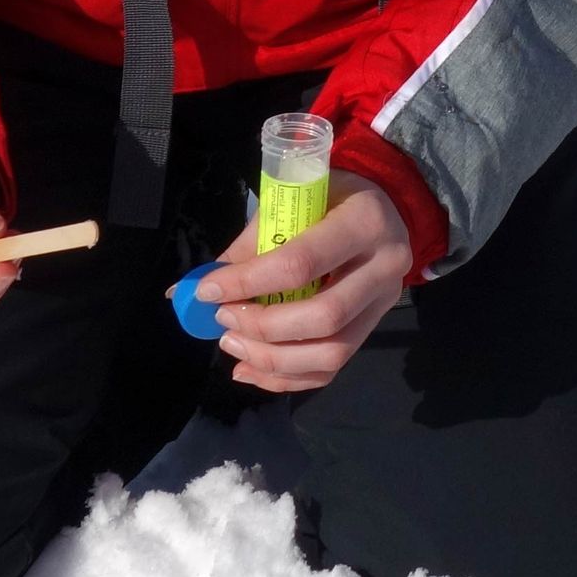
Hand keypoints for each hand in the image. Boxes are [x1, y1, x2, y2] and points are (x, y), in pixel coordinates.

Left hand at [199, 180, 410, 392]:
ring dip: (273, 359)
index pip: (301, 263)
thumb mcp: (292, 202)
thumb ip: (251, 245)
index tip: (208, 291)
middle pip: (324, 316)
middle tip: (223, 319)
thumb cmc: (328, 198)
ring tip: (233, 344)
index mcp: (364, 222)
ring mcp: (385, 303)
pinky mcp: (375, 327)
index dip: (249, 282)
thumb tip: (191, 289)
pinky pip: (333, 368)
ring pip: (332, 352)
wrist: (383, 208)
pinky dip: (287, 378)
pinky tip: (251, 370)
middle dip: (263, 326)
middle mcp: (385, 266)